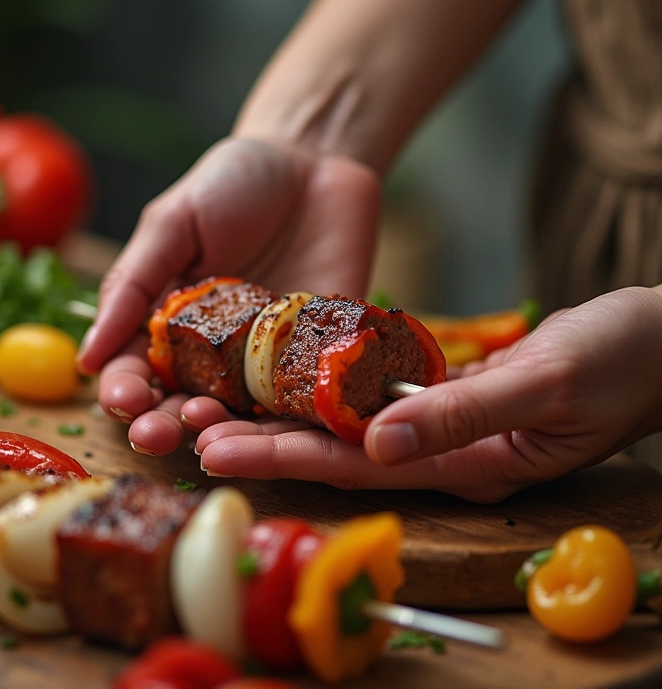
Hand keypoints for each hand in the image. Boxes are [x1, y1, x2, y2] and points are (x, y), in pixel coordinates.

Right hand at [76, 136, 380, 440]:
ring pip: (236, 414)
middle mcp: (213, 351)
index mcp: (168, 321)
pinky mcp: (312, 359)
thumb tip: (86, 357)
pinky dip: (284, 422)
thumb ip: (132, 284)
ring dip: (218, 433)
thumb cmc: (235, 183)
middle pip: (180, 402)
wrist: (315, 164)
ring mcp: (264, 360)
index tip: (124, 399)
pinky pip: (297, 399)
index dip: (124, 390)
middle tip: (157, 434)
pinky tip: (271, 433)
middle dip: (162, 424)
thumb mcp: (173, 222)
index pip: (136, 369)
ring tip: (205, 436)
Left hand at [184, 286, 661, 502]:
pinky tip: (286, 374)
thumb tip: (379, 442)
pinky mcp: (445, 395)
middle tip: (189, 432)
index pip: (357, 464)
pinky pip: (374, 395)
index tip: (217, 449)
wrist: (657, 338)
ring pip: (349, 425)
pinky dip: (327, 387)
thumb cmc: (621, 359)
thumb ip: (463, 414)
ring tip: (216, 407)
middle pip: (337, 451)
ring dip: (285, 416)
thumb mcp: (550, 382)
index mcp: (467, 463)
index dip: (284, 456)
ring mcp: (442, 426)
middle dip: (264, 443)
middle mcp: (443, 452)